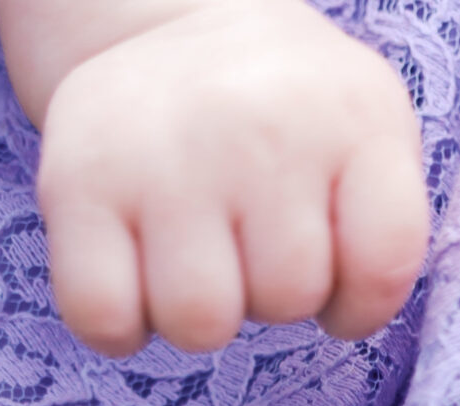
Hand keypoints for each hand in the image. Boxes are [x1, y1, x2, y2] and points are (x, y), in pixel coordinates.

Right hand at [0, 0, 430, 353]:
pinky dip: (119, 322)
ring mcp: (164, 152)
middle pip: (285, 298)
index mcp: (352, 115)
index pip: (382, 264)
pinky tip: (135, 272)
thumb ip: (383, 226)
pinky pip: (104, 318)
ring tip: (194, 250)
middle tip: (247, 236)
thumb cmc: (282, 118)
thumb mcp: (365, 135)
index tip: (333, 267)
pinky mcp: (76, 181)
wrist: (165, 26)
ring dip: (197, 313)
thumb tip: (345, 314)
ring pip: (198, 322)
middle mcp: (259, 123)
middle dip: (269, 294)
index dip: (358, 300)